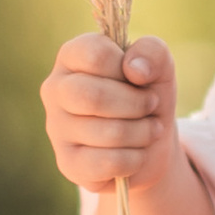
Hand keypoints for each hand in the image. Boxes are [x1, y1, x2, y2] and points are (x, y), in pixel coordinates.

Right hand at [41, 32, 182, 195]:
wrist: (149, 141)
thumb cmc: (146, 94)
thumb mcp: (159, 66)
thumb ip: (152, 52)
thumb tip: (135, 69)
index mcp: (72, 56)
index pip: (97, 56)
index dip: (129, 68)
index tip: (141, 78)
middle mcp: (55, 89)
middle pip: (94, 97)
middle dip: (137, 104)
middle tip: (152, 105)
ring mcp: (57, 128)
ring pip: (107, 133)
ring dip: (143, 132)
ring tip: (151, 129)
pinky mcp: (67, 163)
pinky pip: (108, 163)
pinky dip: (135, 158)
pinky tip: (137, 153)